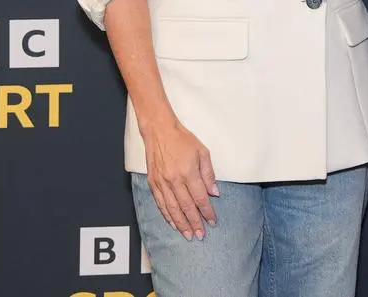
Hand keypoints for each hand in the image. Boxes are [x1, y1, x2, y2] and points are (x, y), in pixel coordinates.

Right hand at [141, 118, 218, 239]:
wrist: (160, 132)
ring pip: (172, 209)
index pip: (200, 198)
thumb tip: (214, 193)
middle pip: (186, 207)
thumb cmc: (183, 140)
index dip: (207, 211)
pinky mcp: (153, 183)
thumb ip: (208, 174)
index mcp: (188, 172)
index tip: (213, 221)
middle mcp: (174, 180)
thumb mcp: (203, 152)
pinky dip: (167, 215)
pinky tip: (173, 223)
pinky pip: (160, 204)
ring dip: (181, 223)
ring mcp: (162, 183)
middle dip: (194, 223)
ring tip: (188, 234)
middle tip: (201, 235)